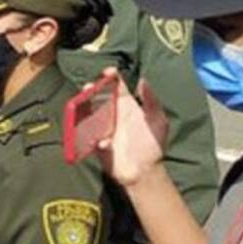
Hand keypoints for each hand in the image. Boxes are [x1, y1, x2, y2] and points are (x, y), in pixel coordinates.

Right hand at [95, 71, 167, 186]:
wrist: (144, 171)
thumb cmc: (153, 145)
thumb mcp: (158, 121)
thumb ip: (151, 101)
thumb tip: (143, 80)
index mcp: (127, 106)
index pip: (117, 87)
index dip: (112, 77)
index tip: (108, 72)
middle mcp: (112, 114)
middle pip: (98, 97)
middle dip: (92, 89)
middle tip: (90, 86)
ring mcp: (102, 127)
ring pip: (89, 112)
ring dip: (84, 107)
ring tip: (83, 103)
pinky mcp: (95, 142)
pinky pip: (88, 135)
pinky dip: (93, 136)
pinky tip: (104, 142)